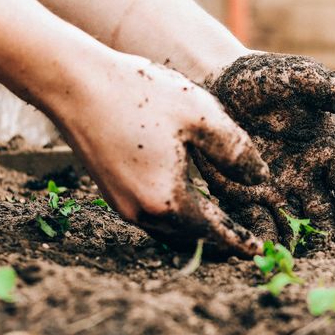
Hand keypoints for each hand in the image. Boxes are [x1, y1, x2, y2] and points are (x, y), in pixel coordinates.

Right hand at [53, 52, 268, 256]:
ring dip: (198, 234)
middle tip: (244, 244)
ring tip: (221, 229)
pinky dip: (177, 220)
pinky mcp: (112, 193)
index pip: (214, 231)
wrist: (74, 83)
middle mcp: (142, 212)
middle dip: (220, 243)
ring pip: (170, 232)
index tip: (259, 251)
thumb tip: (260, 178)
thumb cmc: (139, 94)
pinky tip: (188, 206)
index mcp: (167, 200)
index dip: (240, 241)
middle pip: (191, 238)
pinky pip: (153, 218)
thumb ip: (236, 151)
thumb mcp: (201, 116)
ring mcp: (123, 205)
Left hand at [195, 53, 334, 243]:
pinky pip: (257, 223)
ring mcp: (277, 191)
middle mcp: (307, 177)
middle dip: (331, 236)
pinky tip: (263, 254)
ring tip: (301, 265)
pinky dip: (262, 239)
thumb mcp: (300, 80)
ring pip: (294, 225)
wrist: (218, 85)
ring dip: (299, 245)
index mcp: (327, 151)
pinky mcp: (246, 198)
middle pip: (325, 213)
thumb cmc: (265, 80)